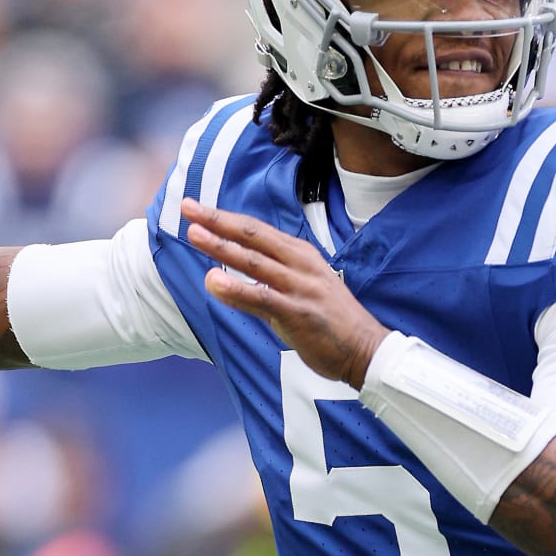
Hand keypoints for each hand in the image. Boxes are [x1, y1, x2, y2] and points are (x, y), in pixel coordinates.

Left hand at [180, 198, 389, 387]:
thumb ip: (263, 283)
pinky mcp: (298, 313)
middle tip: (189, 207)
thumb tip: (224, 277)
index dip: (226, 218)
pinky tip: (212, 282)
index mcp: (300, 254)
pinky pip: (262, 298)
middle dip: (218, 221)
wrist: (366, 348)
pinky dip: (236, 289)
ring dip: (221, 247)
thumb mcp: (299, 291)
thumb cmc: (331, 321)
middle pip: (253, 237)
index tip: (198, 208)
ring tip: (194, 234)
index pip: (257, 230)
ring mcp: (299, 287)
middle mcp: (300, 264)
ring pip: (254, 262)